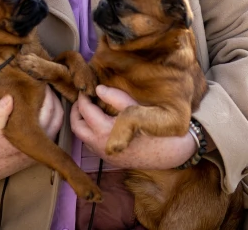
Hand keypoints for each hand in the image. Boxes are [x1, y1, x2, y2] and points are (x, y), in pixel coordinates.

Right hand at [0, 86, 63, 183]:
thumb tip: (9, 97)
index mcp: (32, 138)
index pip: (50, 111)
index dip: (48, 94)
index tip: (42, 81)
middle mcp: (41, 145)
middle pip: (58, 116)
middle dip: (54, 99)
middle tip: (45, 84)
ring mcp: (41, 148)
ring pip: (57, 123)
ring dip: (54, 108)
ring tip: (45, 93)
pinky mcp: (38, 150)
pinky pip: (51, 130)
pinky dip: (50, 117)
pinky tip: (42, 107)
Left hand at [70, 85, 197, 169]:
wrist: (171, 152)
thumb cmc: (156, 129)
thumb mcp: (136, 108)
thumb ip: (115, 97)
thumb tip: (98, 89)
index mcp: (105, 131)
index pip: (85, 110)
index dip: (83, 97)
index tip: (86, 88)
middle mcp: (101, 145)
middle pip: (77, 127)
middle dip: (76, 111)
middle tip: (83, 99)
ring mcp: (105, 154)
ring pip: (83, 138)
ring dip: (84, 123)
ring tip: (92, 109)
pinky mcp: (111, 159)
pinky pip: (93, 145)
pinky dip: (91, 132)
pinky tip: (102, 122)